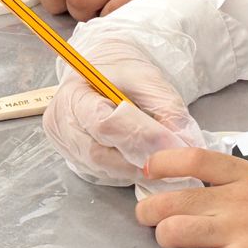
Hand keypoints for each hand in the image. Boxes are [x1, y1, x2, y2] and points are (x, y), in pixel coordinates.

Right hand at [43, 38, 205, 186]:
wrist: (103, 76)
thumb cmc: (122, 74)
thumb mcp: (149, 79)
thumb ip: (167, 108)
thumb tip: (185, 142)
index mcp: (74, 94)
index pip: (103, 123)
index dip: (139, 136)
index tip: (171, 143)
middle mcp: (61, 122)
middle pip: (99, 153)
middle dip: (138, 159)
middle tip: (171, 160)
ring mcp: (65, 145)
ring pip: (103, 168)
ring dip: (135, 169)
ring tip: (163, 163)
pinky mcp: (75, 159)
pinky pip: (103, 173)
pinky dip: (127, 171)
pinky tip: (144, 164)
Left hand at [136, 147, 247, 247]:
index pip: (196, 160)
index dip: (165, 162)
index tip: (150, 169)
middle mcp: (239, 200)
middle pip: (173, 198)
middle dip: (149, 207)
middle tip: (146, 216)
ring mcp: (241, 232)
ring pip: (174, 230)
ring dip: (161, 238)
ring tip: (164, 246)